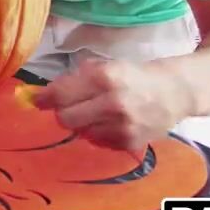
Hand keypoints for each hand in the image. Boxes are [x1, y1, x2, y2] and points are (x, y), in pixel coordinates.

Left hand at [32, 59, 190, 150]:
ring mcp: (121, 126)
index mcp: (104, 77)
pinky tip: (111, 122)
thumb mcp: (105, 66)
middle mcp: (112, 103)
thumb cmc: (133, 75)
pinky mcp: (128, 143)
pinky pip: (97, 142)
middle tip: (72, 106)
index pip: (61, 94)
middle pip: (65, 118)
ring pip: (80, 132)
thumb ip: (75, 78)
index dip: (44, 98)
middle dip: (63, 111)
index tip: (36, 100)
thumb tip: (42, 95)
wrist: (173, 92)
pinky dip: (98, 133)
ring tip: (97, 112)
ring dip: (82, 123)